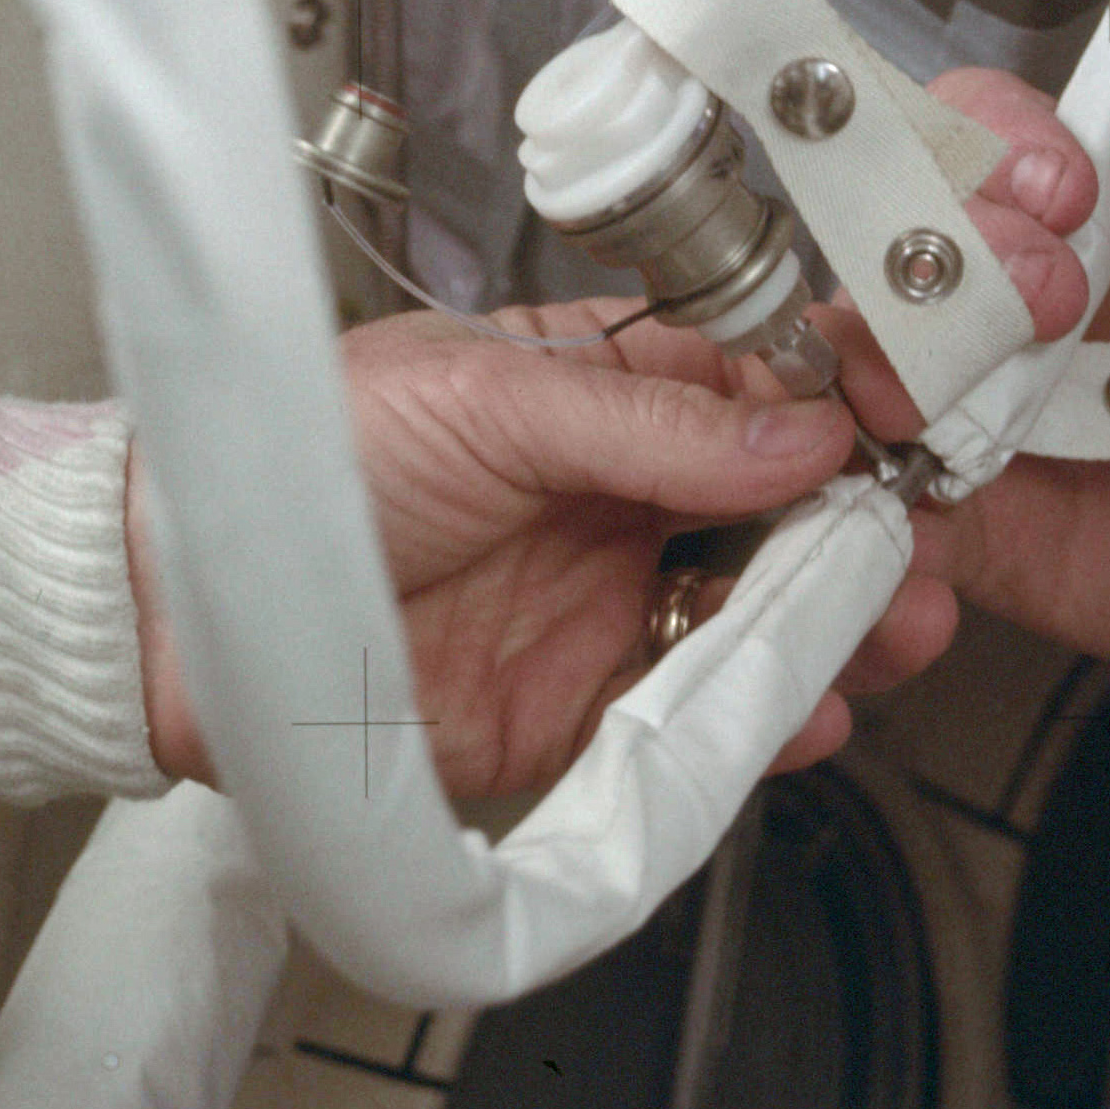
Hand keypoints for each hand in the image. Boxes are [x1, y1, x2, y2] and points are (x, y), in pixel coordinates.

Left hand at [128, 311, 959, 802]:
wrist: (185, 608)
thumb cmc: (303, 459)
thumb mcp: (484, 399)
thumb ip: (645, 420)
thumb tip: (796, 422)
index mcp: (593, 387)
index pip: (752, 386)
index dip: (840, 402)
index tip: (913, 418)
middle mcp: (612, 493)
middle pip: (782, 507)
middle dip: (865, 524)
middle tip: (924, 540)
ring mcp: (601, 603)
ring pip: (760, 614)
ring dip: (840, 623)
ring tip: (899, 627)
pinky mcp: (575, 710)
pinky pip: (696, 720)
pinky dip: (769, 722)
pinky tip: (816, 710)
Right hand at [846, 62, 1109, 662]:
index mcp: (1059, 206)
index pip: (973, 128)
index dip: (998, 143)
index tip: (1068, 189)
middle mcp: (977, 290)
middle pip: (883, 235)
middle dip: (936, 256)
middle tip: (1042, 301)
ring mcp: (947, 399)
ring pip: (842, 362)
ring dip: (862, 375)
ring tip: (911, 412)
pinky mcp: (940, 510)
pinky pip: (864, 508)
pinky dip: (855, 513)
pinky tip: (908, 537)